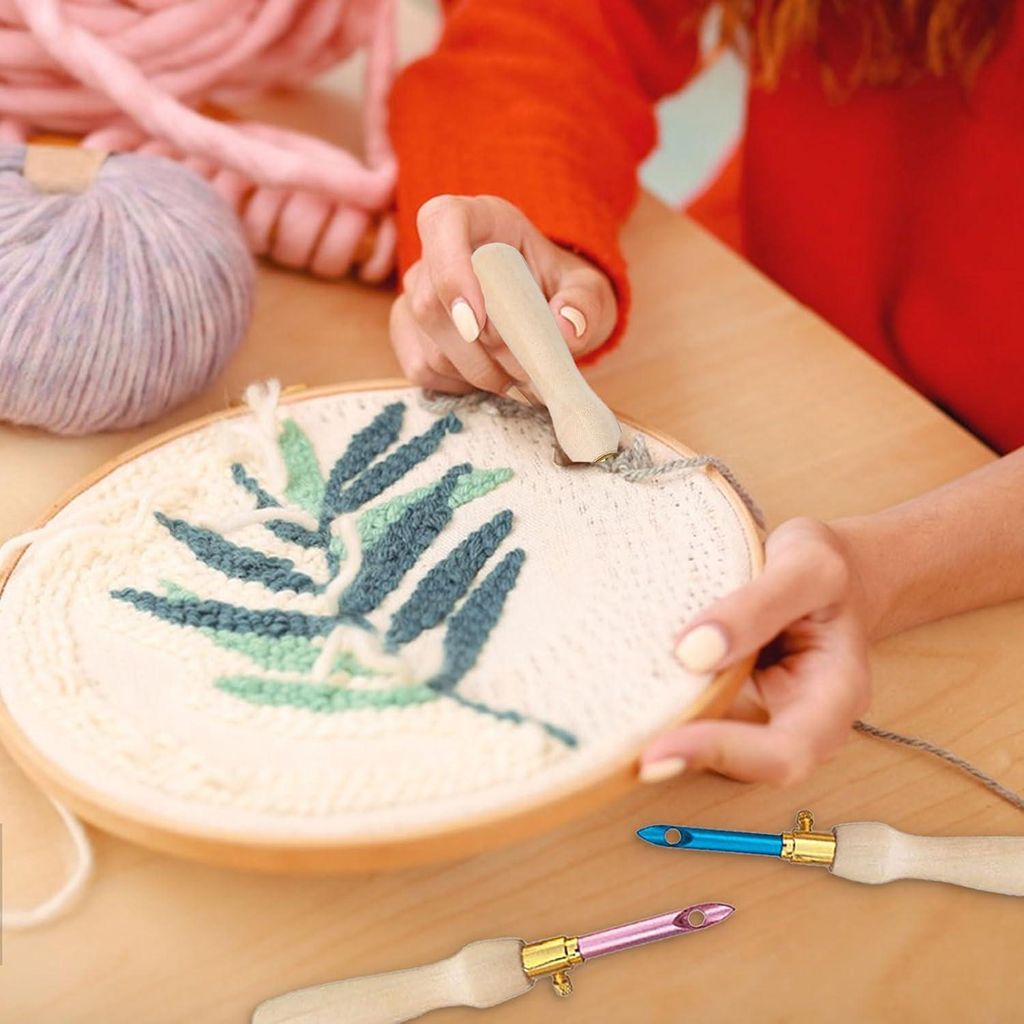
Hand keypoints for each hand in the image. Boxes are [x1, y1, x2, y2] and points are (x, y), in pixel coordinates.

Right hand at [390, 195, 616, 393]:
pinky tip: (492, 376)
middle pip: (431, 304)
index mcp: (479, 219)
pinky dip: (461, 385)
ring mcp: (416, 294)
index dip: (451, 271)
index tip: (478, 323)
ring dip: (480, 374)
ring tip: (521, 377)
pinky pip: (422, 369)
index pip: (443, 222)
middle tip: (529, 371)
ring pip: (430, 346)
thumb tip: (567, 328)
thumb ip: (585, 303)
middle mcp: (435, 252)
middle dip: (483, 350)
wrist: (546, 311)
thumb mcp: (589, 290)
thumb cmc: (561, 290)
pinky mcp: (409, 333)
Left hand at [640, 518, 872, 785]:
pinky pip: (698, 716)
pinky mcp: (732, 703)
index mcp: (835, 696)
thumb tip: (693, 652)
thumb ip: (757, 605)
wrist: (831, 572)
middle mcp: (800, 721)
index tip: (661, 747)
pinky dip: (664, 711)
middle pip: (743, 766)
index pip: (785, 752)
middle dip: (683, 757)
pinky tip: (625, 691)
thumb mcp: (807, 565)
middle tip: (621, 746)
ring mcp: (763, 717)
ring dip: (667, 737)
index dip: (722, 755)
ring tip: (612, 721)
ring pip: (714, 748)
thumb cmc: (827, 571)